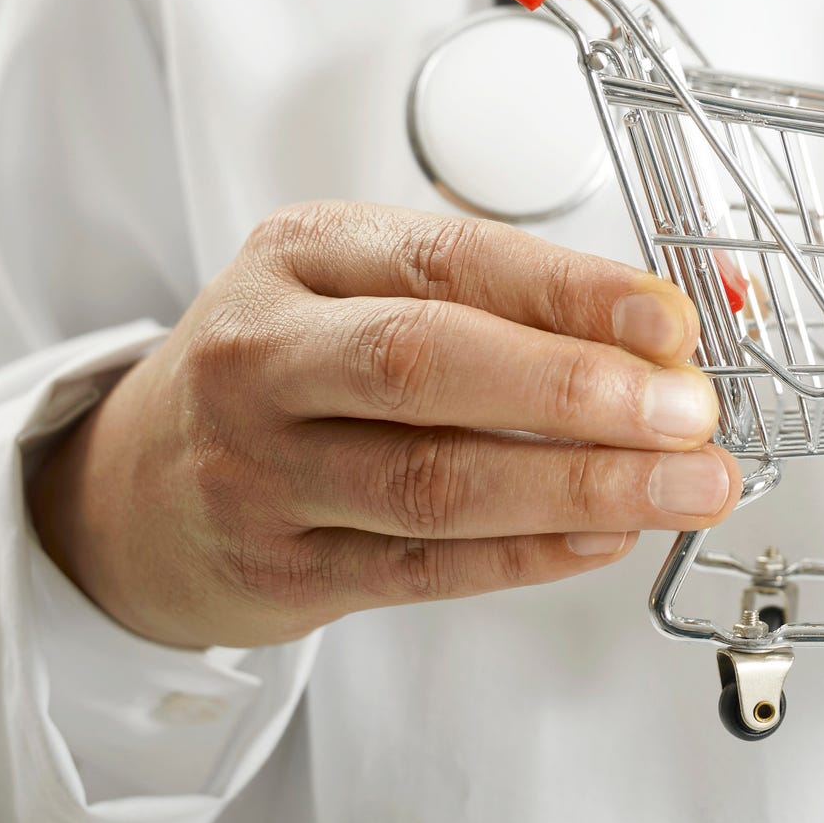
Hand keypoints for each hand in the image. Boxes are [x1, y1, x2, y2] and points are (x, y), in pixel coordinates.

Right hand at [28, 202, 739, 649]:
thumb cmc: (292, 363)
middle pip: (426, 364)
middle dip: (574, 389)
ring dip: (581, 486)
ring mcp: (259, 468)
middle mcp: (267, 354)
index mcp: (307, 254)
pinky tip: (606, 537)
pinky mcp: (277, 568)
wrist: (140, 482)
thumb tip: (675, 330)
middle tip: (684, 413)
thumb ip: (514, 296)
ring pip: (432, 481)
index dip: (571, 291)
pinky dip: (528, 554)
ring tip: (681, 485)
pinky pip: (422, 567)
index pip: (453, 260)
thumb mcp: (371, 286)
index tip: (668, 322)